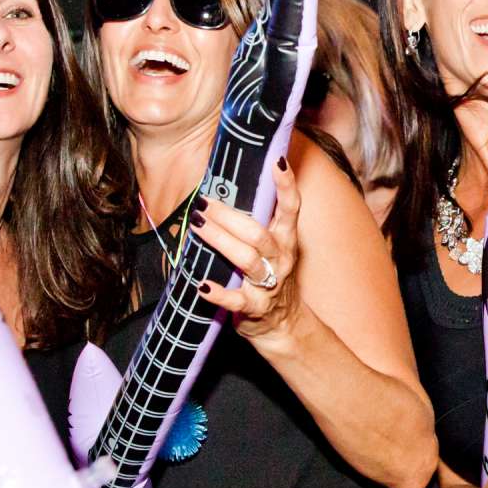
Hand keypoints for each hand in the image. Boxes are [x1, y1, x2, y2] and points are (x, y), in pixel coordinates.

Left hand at [193, 158, 303, 345]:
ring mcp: (269, 285)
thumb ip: (255, 223)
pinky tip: (201, 285)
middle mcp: (281, 260)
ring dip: (219, 240)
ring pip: (247, 259)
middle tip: (203, 202)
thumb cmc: (271, 277)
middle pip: (257, 233)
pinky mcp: (254, 309)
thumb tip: (221, 192)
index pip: (291, 208)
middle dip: (228, 216)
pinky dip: (217, 293)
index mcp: (286, 240)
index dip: (287, 185)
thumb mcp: (272, 248)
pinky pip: (235, 300)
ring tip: (196, 226)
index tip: (277, 162)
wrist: (284, 325)